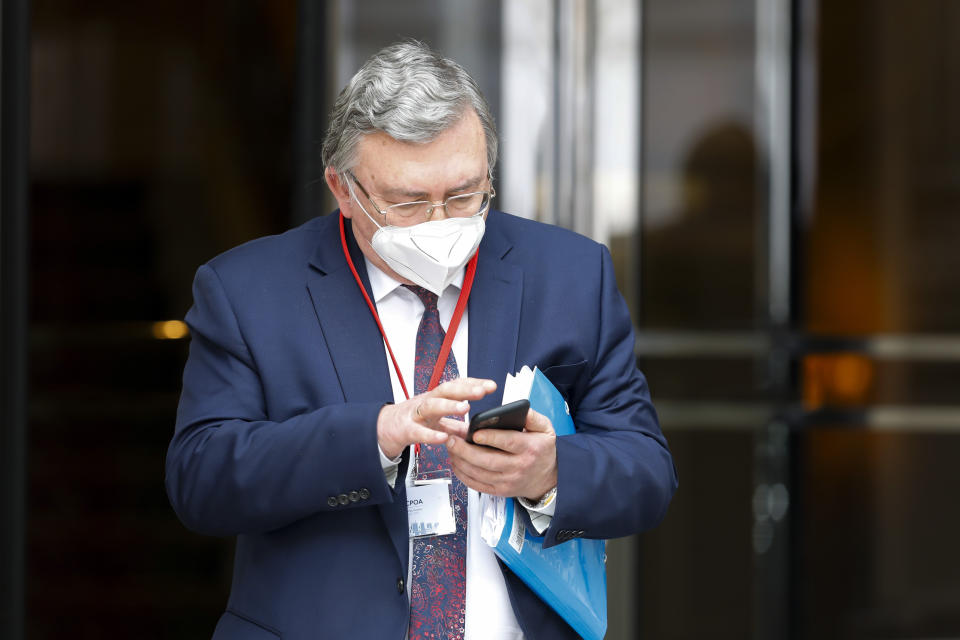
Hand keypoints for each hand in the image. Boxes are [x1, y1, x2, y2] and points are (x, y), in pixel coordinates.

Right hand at [377, 377, 496, 459]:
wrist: (384, 428)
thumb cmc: (413, 420)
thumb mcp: (438, 421)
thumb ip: (457, 425)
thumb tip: (477, 431)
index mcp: (437, 398)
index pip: (456, 385)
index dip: (473, 383)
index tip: (491, 385)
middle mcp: (427, 401)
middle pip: (445, 390)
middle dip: (464, 389)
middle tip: (482, 391)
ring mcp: (416, 414)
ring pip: (432, 405)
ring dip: (449, 405)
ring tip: (465, 408)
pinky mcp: (406, 430)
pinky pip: (419, 432)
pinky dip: (431, 435)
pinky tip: (443, 438)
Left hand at [446, 409, 556, 500]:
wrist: (547, 479)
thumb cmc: (542, 450)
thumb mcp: (545, 429)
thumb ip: (532, 417)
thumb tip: (519, 408)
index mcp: (530, 448)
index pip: (508, 442)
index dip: (490, 438)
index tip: (474, 433)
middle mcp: (519, 467)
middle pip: (488, 460)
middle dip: (466, 450)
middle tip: (451, 439)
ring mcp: (508, 481)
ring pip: (479, 473)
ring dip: (461, 461)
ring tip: (450, 448)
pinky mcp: (500, 491)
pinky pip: (477, 485)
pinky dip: (463, 475)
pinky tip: (456, 463)